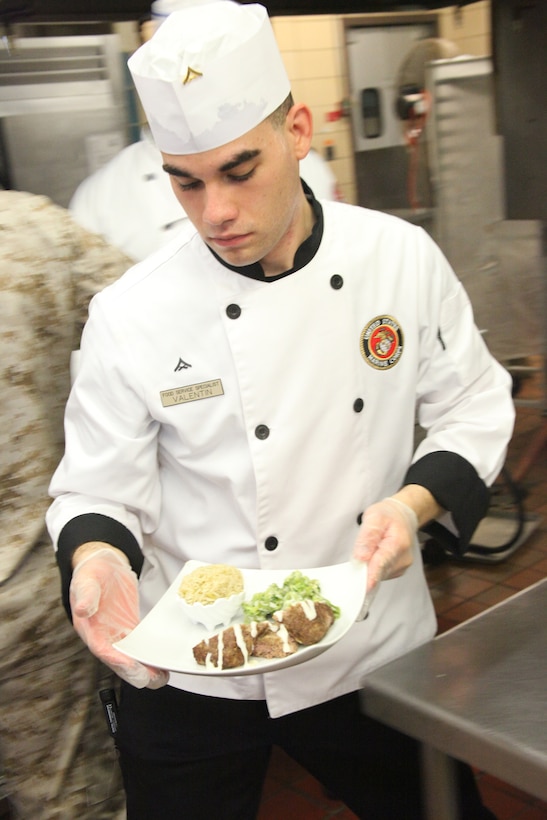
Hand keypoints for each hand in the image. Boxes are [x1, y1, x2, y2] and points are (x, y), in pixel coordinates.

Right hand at [70, 547, 168, 688]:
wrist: (102, 566)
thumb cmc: (91, 574)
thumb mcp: (86, 580)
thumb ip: (86, 595)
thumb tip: (82, 609)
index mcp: (89, 628)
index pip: (102, 649)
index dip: (116, 660)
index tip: (130, 666)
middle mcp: (102, 636)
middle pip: (118, 660)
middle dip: (135, 672)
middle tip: (152, 679)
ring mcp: (116, 634)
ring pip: (131, 658)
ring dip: (145, 669)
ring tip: (162, 676)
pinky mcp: (128, 628)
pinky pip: (139, 646)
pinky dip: (149, 656)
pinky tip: (162, 663)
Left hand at [352, 497, 417, 592]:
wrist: (402, 517)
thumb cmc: (388, 516)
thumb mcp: (374, 517)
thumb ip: (367, 537)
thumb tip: (360, 558)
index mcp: (398, 543)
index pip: (382, 563)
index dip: (371, 576)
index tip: (363, 588)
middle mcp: (403, 558)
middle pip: (379, 572)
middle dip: (364, 570)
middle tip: (354, 563)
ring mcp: (402, 566)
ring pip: (379, 575)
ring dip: (368, 568)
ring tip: (366, 552)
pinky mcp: (398, 571)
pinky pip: (381, 575)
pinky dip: (373, 569)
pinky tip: (371, 558)